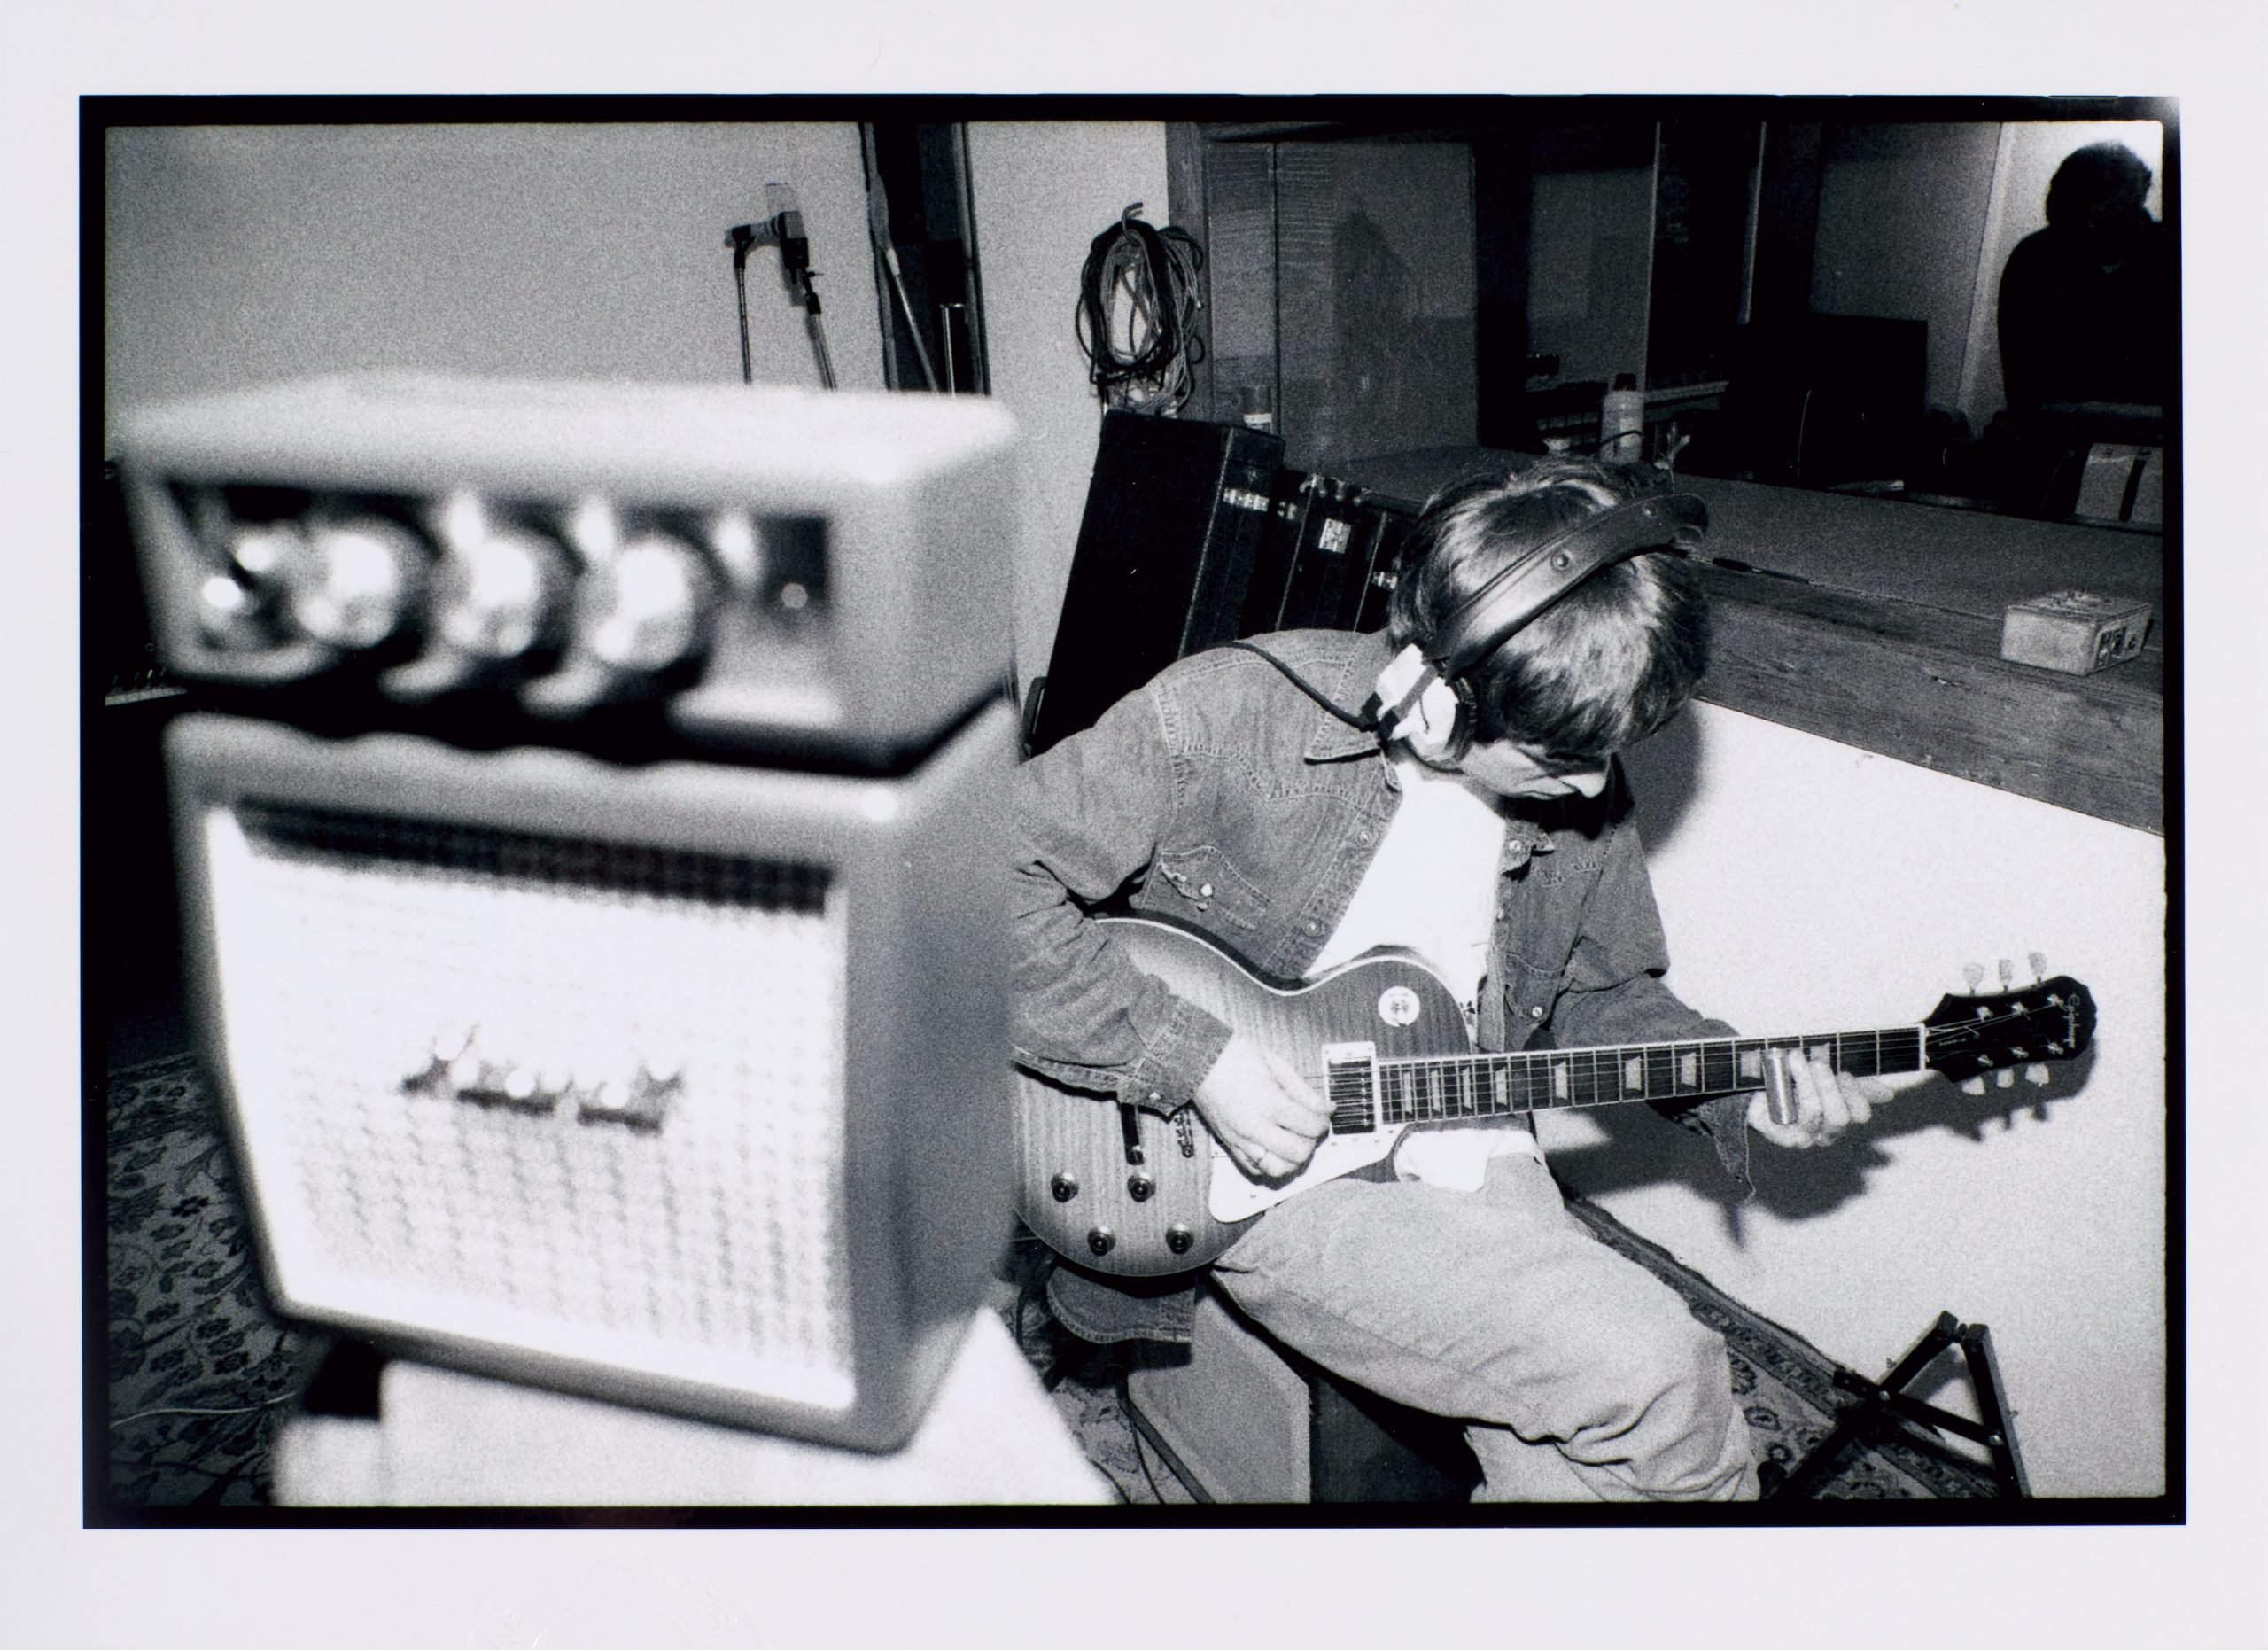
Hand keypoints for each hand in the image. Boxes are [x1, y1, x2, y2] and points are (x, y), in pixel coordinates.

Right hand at [1194, 1033, 1332, 1180]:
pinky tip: (1274, 1148)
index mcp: (1269, 1102)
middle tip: (1310, 1127)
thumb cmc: (1235, 1055)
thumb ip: (1304, 1091)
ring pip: (1277, 1169)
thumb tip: (1326, 1108)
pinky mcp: (1229, 1145)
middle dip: (1311, 1141)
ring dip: (1292, 1159)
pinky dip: (1270, 1164)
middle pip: (1298, 1152)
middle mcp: (1255, 1126)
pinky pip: (1254, 1169)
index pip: (1310, 1126)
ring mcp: (1241, 1139)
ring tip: (1294, 1141)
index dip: (1323, 1121)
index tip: (1324, 1113)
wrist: (1198, 1059)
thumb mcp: (1277, 1064)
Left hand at [1743, 1047, 1908, 1149]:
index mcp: (1842, 1117)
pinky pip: (1786, 1117)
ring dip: (1805, 1081)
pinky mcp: (1778, 1135)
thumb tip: (1888, 1095)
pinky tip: (1780, 1075)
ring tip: (1794, 1058)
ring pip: (1813, 1113)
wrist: (1755, 1087)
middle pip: (1840, 1117)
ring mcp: (1802, 1137)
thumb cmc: (1796, 1081)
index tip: (1843, 1071)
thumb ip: (1856, 1084)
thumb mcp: (1827, 1077)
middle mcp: (1824, 1133)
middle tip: (1815, 1060)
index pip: (1861, 1114)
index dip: (1855, 1092)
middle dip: (1828, 1085)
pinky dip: (1784, 1091)